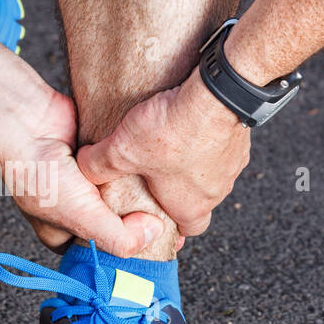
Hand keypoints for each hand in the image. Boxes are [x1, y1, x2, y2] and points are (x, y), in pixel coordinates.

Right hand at [0, 88, 163, 256]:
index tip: (156, 245)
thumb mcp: (81, 218)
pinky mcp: (97, 156)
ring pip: (123, 193)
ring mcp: (86, 182)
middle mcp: (75, 209)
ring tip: (156, 188)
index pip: (101, 253)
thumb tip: (155, 231)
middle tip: (162, 216)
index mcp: (63, 233)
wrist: (26, 123)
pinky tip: (144, 164)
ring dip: (138, 189)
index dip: (126, 250)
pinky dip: (133, 165)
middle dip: (138, 218)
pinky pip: (123, 167)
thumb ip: (119, 237)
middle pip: (116, 222)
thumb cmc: (40, 175)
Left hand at [77, 66, 249, 237]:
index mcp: (192, 206)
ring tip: (169, 148)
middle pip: (198, 201)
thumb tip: (85, 165)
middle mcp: (218, 191)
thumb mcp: (121, 151)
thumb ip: (97, 165)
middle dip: (178, 193)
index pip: (188, 230)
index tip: (159, 219)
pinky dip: (204, 141)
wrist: (217, 94)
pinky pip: (220, 147)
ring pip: (210, 173)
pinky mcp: (239, 139)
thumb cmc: (173, 131)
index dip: (173, 227)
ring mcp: (232, 165)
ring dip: (192, 165)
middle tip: (158, 179)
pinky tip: (187, 125)